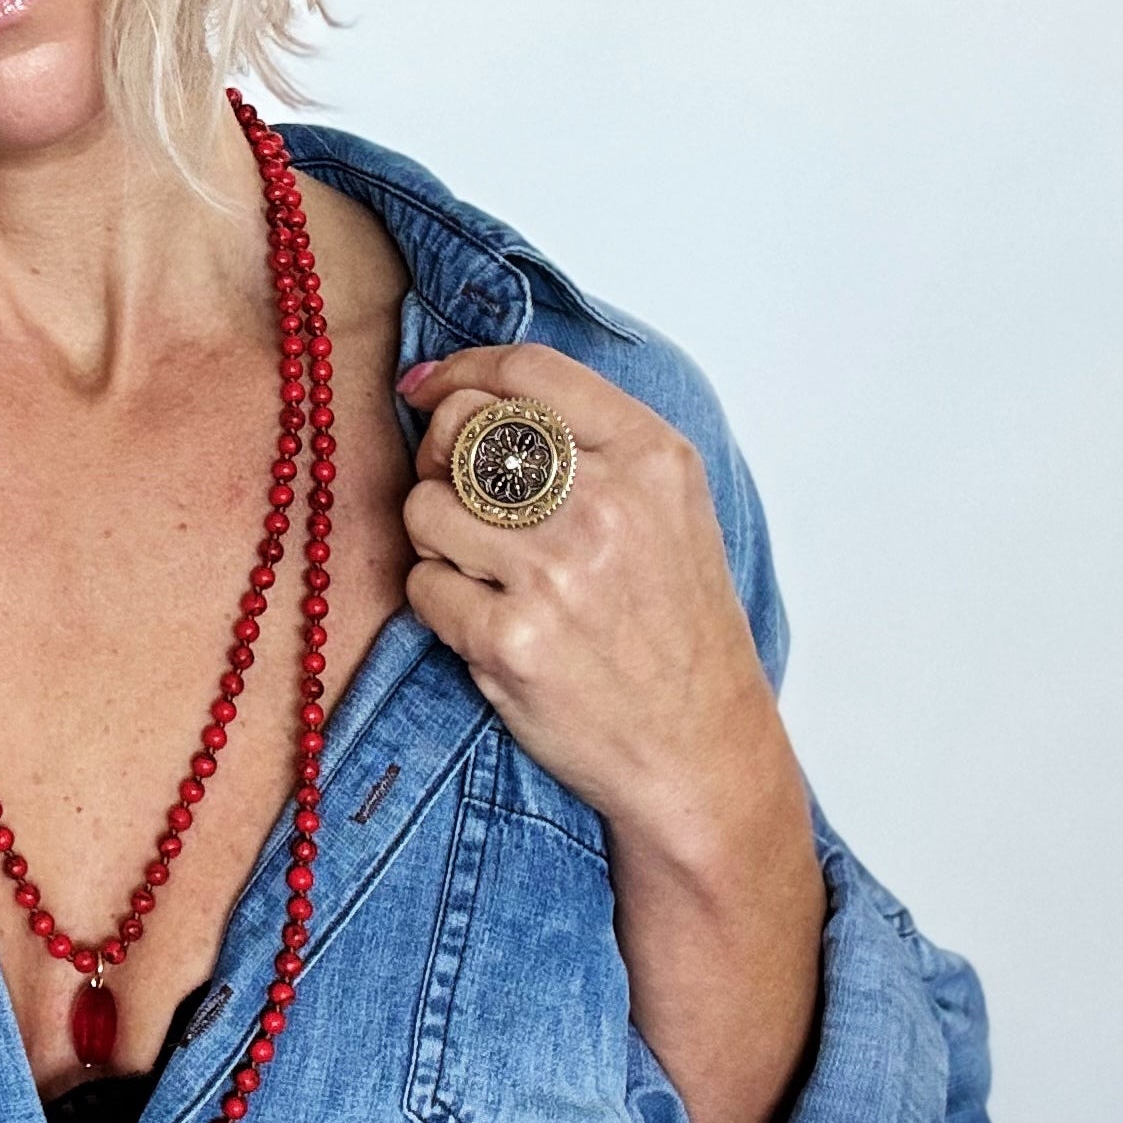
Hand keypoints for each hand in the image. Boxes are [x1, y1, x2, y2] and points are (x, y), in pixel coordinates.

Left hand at [399, 344, 823, 1122]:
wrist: (700, 752)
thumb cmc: (675, 632)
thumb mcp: (668, 509)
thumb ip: (589, 442)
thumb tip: (466, 389)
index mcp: (651, 457)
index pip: (526, 371)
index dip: (460, 371)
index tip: (429, 388)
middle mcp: (606, 504)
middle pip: (461, 430)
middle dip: (436, 458)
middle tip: (453, 498)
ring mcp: (556, 573)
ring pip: (426, 507)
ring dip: (433, 539)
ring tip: (483, 574)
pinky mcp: (510, 640)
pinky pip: (422, 585)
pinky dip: (436, 602)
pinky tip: (484, 624)